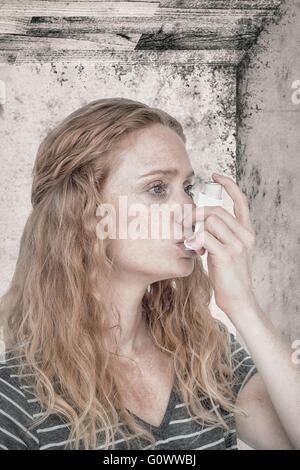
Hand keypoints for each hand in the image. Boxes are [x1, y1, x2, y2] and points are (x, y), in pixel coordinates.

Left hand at [182, 173, 257, 317]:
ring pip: (209, 221)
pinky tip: (192, 250)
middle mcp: (245, 235)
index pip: (241, 201)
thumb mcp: (227, 251)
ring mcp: (237, 244)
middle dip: (195, 213)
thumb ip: (219, 235)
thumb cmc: (228, 276)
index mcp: (247, 232)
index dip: (228, 185)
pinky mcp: (226, 254)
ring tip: (189, 241)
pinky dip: (193, 240)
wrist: (238, 300)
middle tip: (182, 222)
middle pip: (215, 210)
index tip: (215, 175)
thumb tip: (199, 222)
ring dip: (193, 228)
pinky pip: (204, 236)